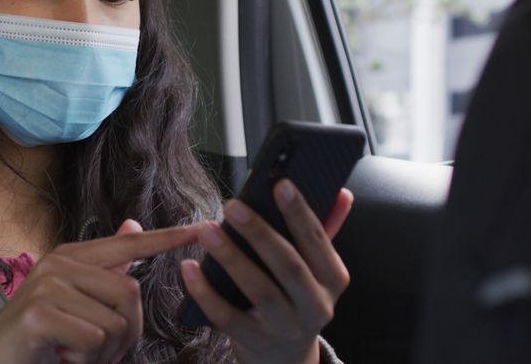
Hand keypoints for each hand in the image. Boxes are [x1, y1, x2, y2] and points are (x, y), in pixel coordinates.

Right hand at [0, 220, 199, 363]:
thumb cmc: (37, 339)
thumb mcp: (73, 301)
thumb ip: (104, 269)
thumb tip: (133, 226)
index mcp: (71, 256)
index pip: (129, 244)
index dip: (167, 238)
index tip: (200, 230)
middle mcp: (59, 263)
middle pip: (130, 294)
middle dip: (125, 337)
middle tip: (96, 354)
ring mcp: (48, 285)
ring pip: (114, 323)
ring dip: (102, 355)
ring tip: (72, 355)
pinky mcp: (40, 313)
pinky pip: (93, 341)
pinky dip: (83, 361)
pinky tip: (59, 358)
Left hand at [179, 181, 353, 363]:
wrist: (286, 358)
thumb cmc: (297, 299)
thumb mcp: (317, 269)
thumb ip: (325, 230)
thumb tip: (341, 192)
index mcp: (332, 280)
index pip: (318, 241)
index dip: (300, 213)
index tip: (281, 184)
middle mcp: (315, 306)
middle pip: (289, 267)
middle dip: (260, 233)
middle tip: (233, 206)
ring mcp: (285, 328)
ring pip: (259, 291)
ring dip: (231, 258)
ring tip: (207, 230)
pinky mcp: (255, 342)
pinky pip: (227, 317)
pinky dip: (205, 293)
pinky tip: (189, 268)